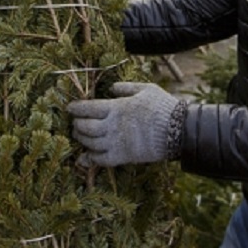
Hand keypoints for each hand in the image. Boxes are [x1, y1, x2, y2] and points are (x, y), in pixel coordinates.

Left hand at [67, 82, 183, 167]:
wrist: (178, 131)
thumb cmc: (163, 107)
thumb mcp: (146, 89)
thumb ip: (126, 87)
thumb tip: (111, 88)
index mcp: (116, 108)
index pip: (87, 108)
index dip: (75, 108)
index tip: (69, 108)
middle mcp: (112, 126)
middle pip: (85, 127)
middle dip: (77, 124)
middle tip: (76, 123)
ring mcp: (116, 143)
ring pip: (90, 143)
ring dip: (81, 140)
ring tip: (80, 136)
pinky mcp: (123, 156)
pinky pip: (100, 160)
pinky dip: (91, 158)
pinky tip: (88, 155)